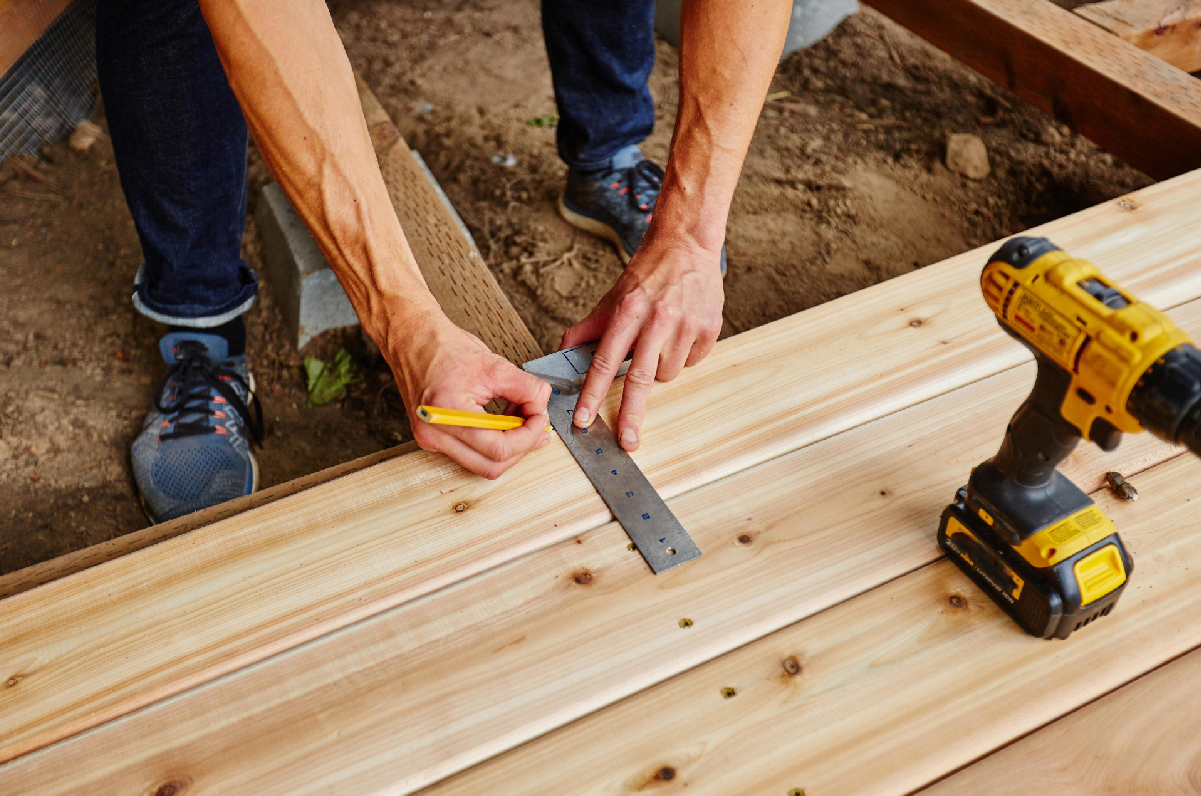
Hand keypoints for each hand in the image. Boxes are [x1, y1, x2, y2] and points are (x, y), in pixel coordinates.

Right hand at [387, 314, 550, 478]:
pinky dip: (492, 443)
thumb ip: (526, 388)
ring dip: (509, 447)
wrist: (413, 341)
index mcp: (447, 414)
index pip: (499, 448)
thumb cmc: (444, 348)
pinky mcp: (433, 439)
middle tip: (536, 422)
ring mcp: (431, 440)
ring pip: (483, 465)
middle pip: (492, 466)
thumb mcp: (494, 364)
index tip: (540, 418)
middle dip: (521, 446)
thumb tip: (542, 406)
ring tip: (519, 418)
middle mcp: (435, 434)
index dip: (528, 436)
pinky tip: (501, 421)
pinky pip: (471, 455)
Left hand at [561, 236, 723, 451]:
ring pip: (668, 373)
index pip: (605, 360)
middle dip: (632, 414)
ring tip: (661, 340)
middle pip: (640, 379)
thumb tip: (563, 351)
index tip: (584, 419)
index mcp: (628, 311)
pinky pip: (693, 362)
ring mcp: (686, 324)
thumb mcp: (613, 297)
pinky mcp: (709, 327)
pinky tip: (682, 333)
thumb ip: (588, 327)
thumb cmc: (648, 274)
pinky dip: (684, 356)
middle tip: (628, 441)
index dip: (592, 393)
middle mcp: (657, 319)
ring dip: (660, 368)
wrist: (687, 245)